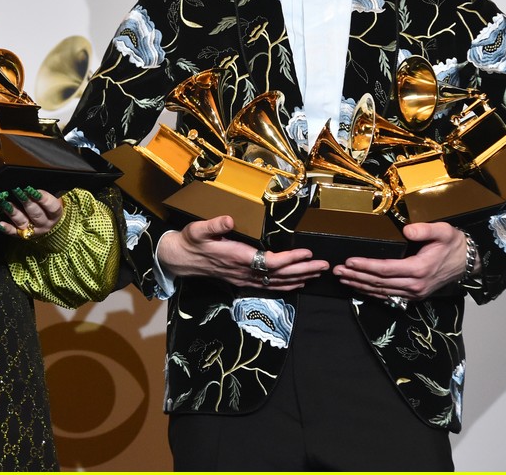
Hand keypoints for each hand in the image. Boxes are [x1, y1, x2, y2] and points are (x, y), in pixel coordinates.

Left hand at [0, 187, 62, 239]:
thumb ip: (44, 193)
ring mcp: (33, 231)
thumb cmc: (48, 207)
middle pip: (36, 213)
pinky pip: (14, 232)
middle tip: (17, 191)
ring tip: (4, 203)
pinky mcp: (22, 235)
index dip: (43, 198)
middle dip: (26, 201)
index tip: (33, 189)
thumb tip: (32, 185)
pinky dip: (6, 228)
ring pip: (23, 222)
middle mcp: (45, 224)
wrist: (49, 225)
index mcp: (54, 215)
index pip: (51, 206)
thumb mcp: (52, 200)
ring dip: (13, 212)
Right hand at [157, 216, 328, 291]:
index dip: (290, 259)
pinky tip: (297, 283)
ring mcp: (244, 279)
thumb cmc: (190, 241)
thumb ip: (214, 225)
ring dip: (299, 279)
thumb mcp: (198, 229)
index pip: (269, 262)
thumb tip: (229, 219)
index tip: (307, 252)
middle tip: (325, 265)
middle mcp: (243, 272)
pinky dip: (286, 285)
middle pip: (279, 275)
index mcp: (237, 258)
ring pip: (277, 283)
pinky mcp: (242, 281)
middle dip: (304, 270)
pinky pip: (269, 286)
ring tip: (318, 274)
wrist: (180, 259)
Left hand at [333, 221, 469, 300]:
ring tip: (342, 278)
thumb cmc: (454, 244)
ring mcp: (414, 292)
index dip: (366, 266)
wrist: (469, 262)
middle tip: (336, 270)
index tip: (349, 261)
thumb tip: (406, 230)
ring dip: (360, 285)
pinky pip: (389, 296)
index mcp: (419, 269)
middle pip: (379, 283)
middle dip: (356, 276)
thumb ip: (425, 229)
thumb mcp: (444, 231)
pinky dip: (371, 293)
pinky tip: (359, 288)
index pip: (386, 269)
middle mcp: (415, 284)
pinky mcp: (414, 295)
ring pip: (381, 291)